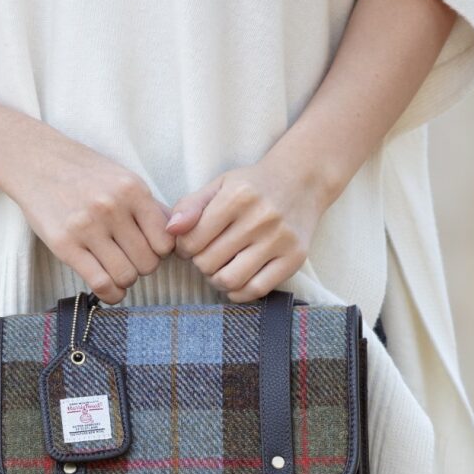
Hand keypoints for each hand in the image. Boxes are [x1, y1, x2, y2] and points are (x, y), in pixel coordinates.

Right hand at [6, 123, 175, 302]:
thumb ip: (150, 207)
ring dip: (125, 280)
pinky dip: (110, 294)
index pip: (166, 241)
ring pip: (126, 276)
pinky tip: (109, 290)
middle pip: (148, 263)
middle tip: (129, 259)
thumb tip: (178, 234)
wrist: (36, 161)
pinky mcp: (65, 245)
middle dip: (142, 267)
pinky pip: (100, 283)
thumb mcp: (123, 178)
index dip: (160, 252)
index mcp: (132, 190)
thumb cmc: (84, 173)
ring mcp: (87, 227)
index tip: (148, 249)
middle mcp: (112, 207)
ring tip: (116, 270)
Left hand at [163, 148, 335, 301]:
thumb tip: (170, 231)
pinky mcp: (294, 258)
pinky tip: (236, 280)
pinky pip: (256, 290)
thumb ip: (190, 206)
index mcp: (237, 197)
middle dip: (200, 264)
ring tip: (219, 269)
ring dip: (216, 280)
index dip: (184, 248)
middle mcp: (261, 218)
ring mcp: (280, 240)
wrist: (303, 181)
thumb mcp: (219, 185)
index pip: (192, 240)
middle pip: (208, 263)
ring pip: (230, 280)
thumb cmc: (253, 186)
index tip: (190, 245)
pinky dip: (238, 292)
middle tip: (206, 256)